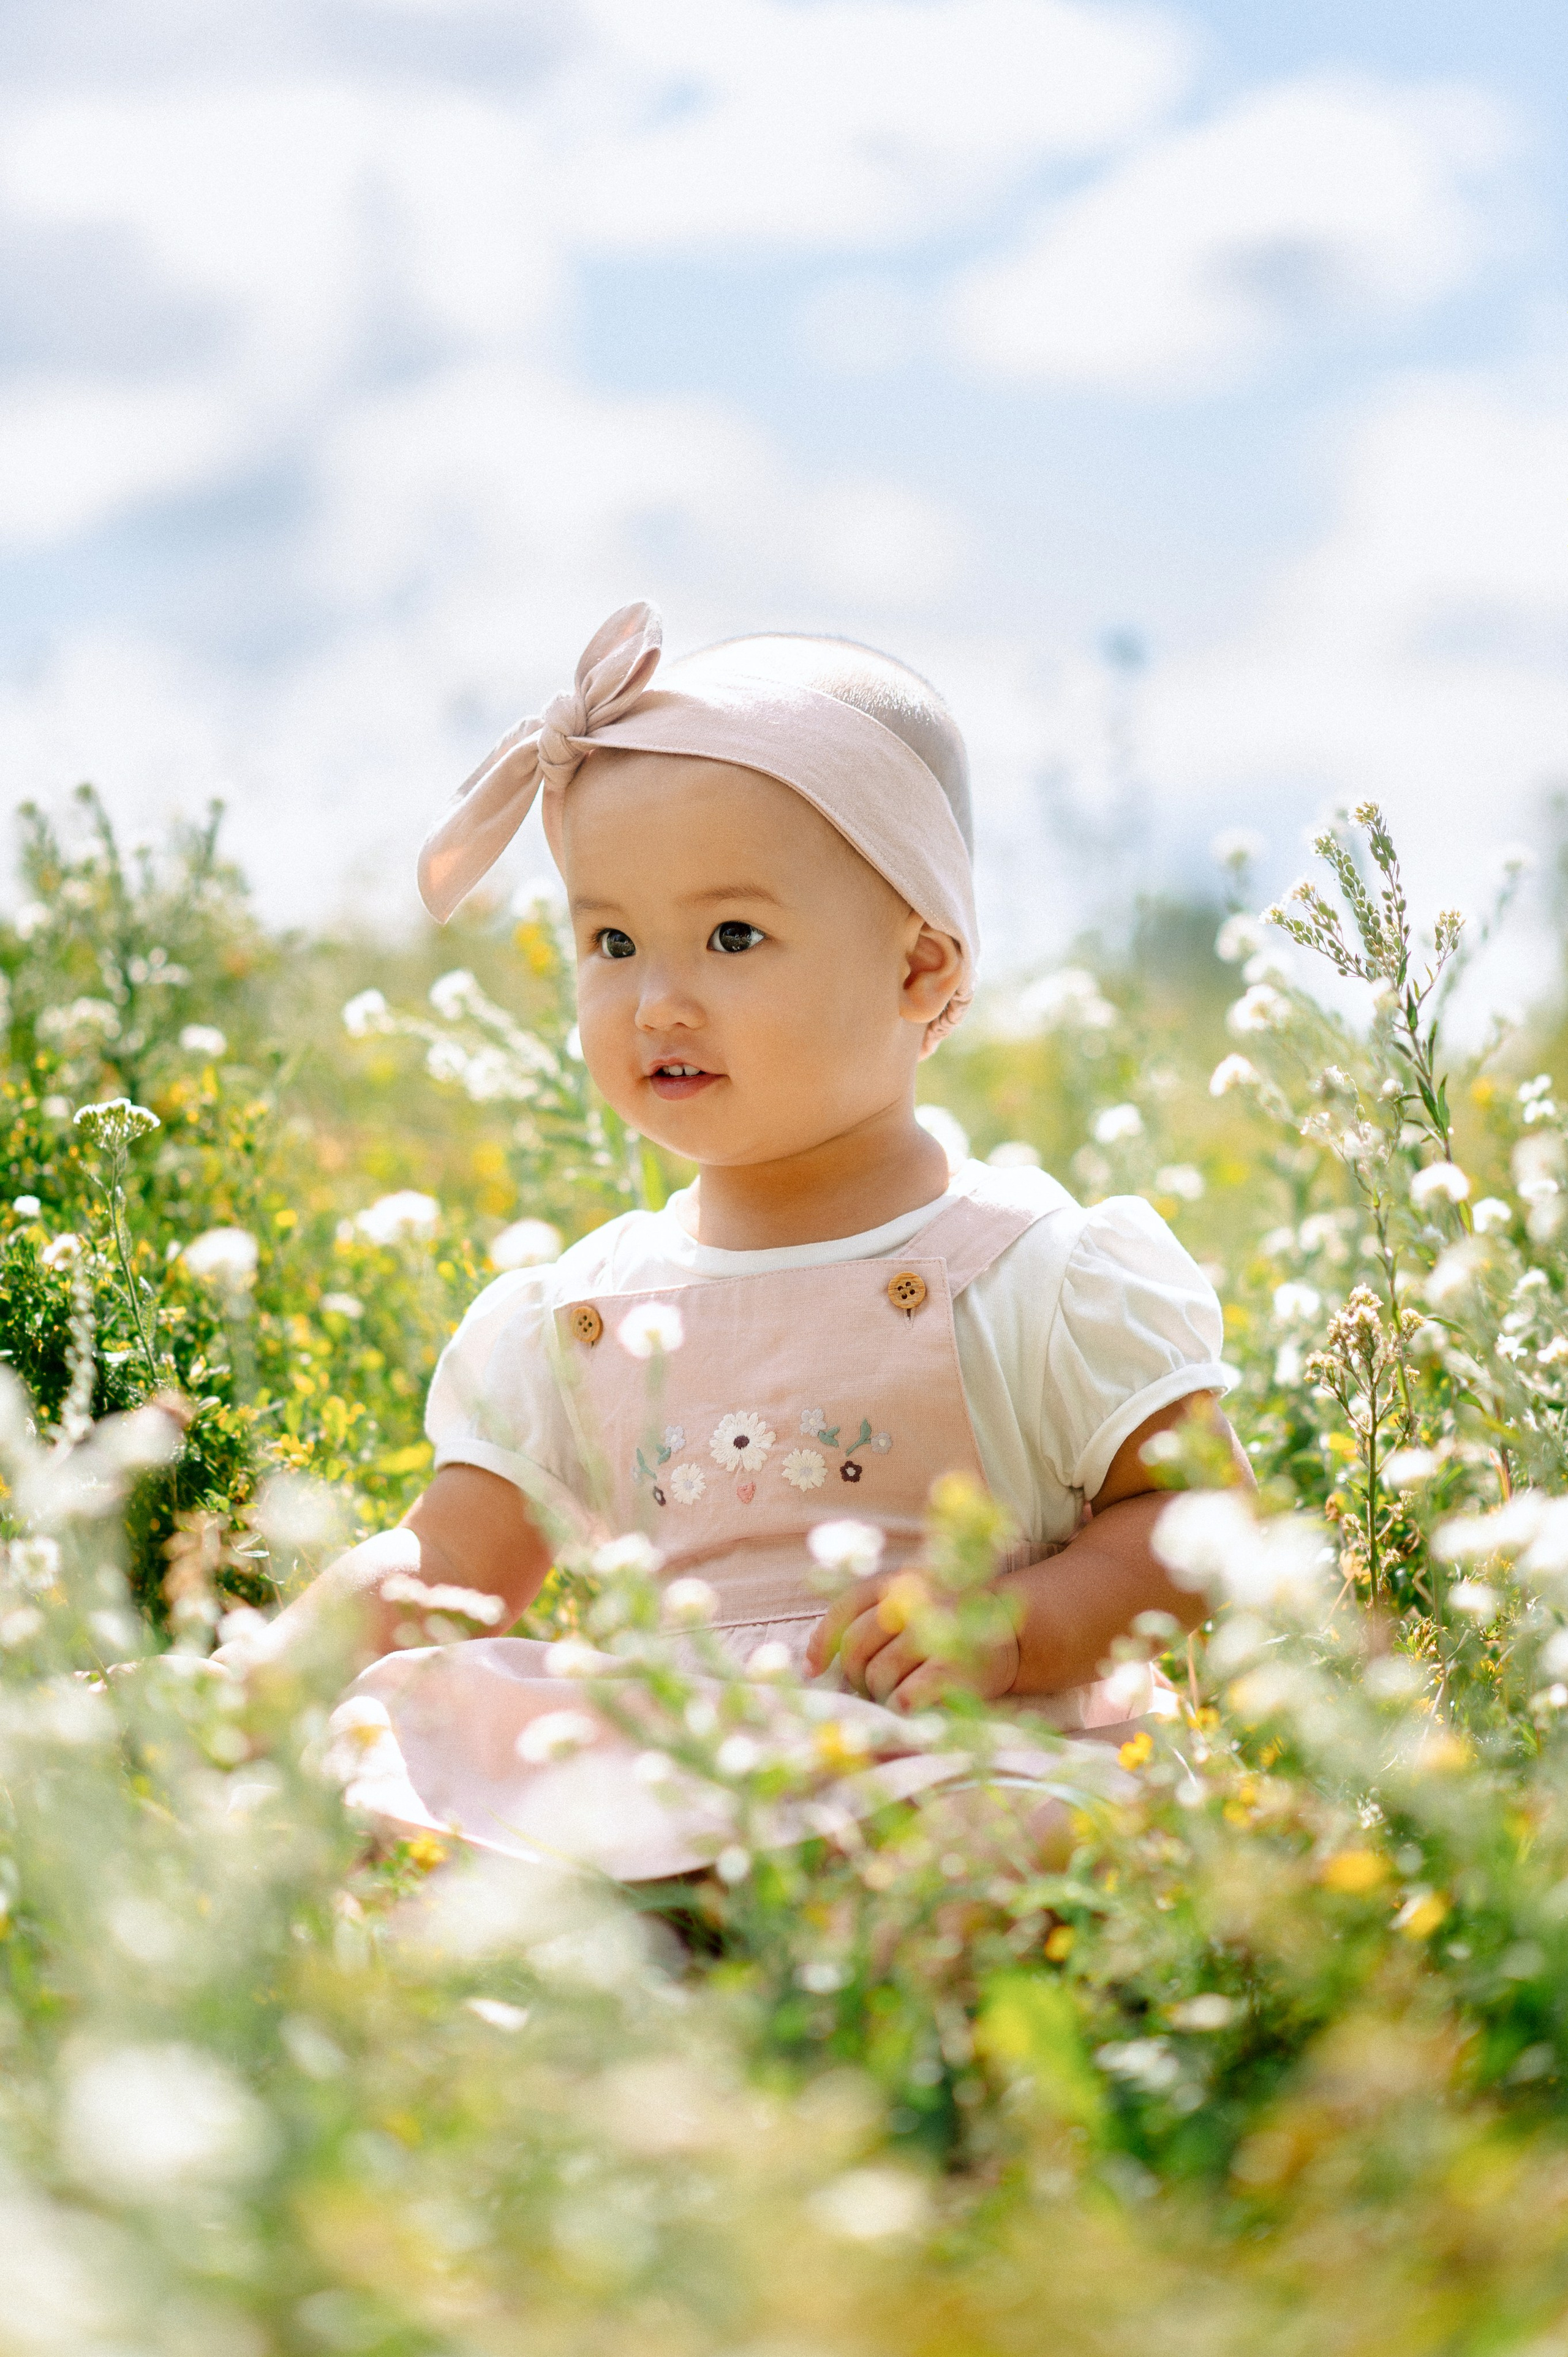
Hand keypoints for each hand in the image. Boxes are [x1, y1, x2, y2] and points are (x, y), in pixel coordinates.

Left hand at [804, 1569, 1020, 1712]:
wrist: (1011, 1633)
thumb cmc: (943, 1625)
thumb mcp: (907, 1607)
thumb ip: (866, 1622)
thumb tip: (810, 1666)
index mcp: (898, 1583)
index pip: (846, 1608)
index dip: (823, 1641)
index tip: (813, 1670)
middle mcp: (916, 1601)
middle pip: (857, 1646)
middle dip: (856, 1675)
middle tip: (869, 1687)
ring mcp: (936, 1633)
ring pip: (879, 1675)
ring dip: (880, 1693)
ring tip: (895, 1694)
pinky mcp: (953, 1668)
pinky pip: (905, 1697)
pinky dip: (900, 1706)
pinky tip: (908, 1705)